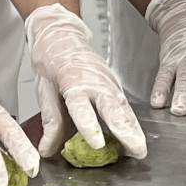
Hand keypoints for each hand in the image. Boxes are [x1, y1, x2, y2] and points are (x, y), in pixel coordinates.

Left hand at [27, 6, 148, 159]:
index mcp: (72, 80)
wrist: (62, 35)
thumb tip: (48, 150)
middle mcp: (95, 81)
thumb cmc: (52, 59)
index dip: (89, 125)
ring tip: (140, 150)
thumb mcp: (44, 89)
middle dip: (126, 131)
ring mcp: (108, 82)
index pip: (81, 106)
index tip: (97, 143)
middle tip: (136, 150)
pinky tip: (136, 137)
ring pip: (123, 108)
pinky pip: (124, 106)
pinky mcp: (115, 85)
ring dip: (134, 129)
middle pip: (112, 108)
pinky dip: (132, 123)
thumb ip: (51, 121)